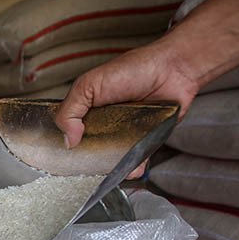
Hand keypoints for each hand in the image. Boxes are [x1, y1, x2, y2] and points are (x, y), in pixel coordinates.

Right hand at [54, 41, 199, 177]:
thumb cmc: (134, 69)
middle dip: (88, 162)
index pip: (70, 134)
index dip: (67, 147)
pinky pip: (136, 160)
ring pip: (112, 159)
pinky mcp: (144, 140)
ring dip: (111, 168)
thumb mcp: (89, 84)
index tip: (65, 158)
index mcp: (88, 111)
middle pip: (90, 151)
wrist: (173, 69)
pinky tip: (131, 169)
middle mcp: (104, 123)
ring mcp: (125, 133)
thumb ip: (70, 110)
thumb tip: (68, 141)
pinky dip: (134, 168)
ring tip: (110, 170)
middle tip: (89, 165)